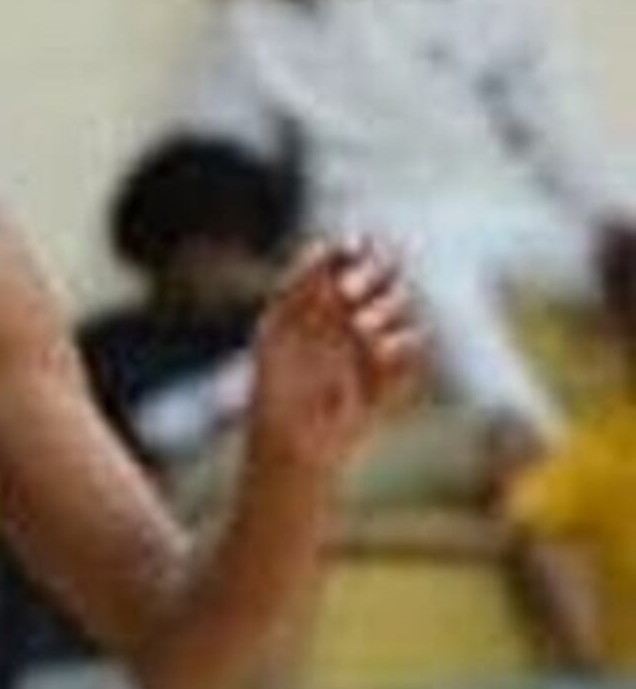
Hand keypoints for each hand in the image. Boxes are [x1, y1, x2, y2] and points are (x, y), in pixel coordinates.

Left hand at [242, 236, 427, 468]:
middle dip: (369, 274)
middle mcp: (343, 315)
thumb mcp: (279, 331)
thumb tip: (327, 248)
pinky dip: (403, 341)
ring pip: (397, 303)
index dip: (351, 247)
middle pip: (375, 273)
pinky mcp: (390, 372)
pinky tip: (380, 351)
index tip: (356, 243)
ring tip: (361, 329)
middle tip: (351, 292)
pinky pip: (414, 342)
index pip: (339, 259)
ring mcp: (369, 343)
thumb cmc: (274, 387)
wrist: (293, 445)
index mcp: (310, 300)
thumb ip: (302, 290)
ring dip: (385, 308)